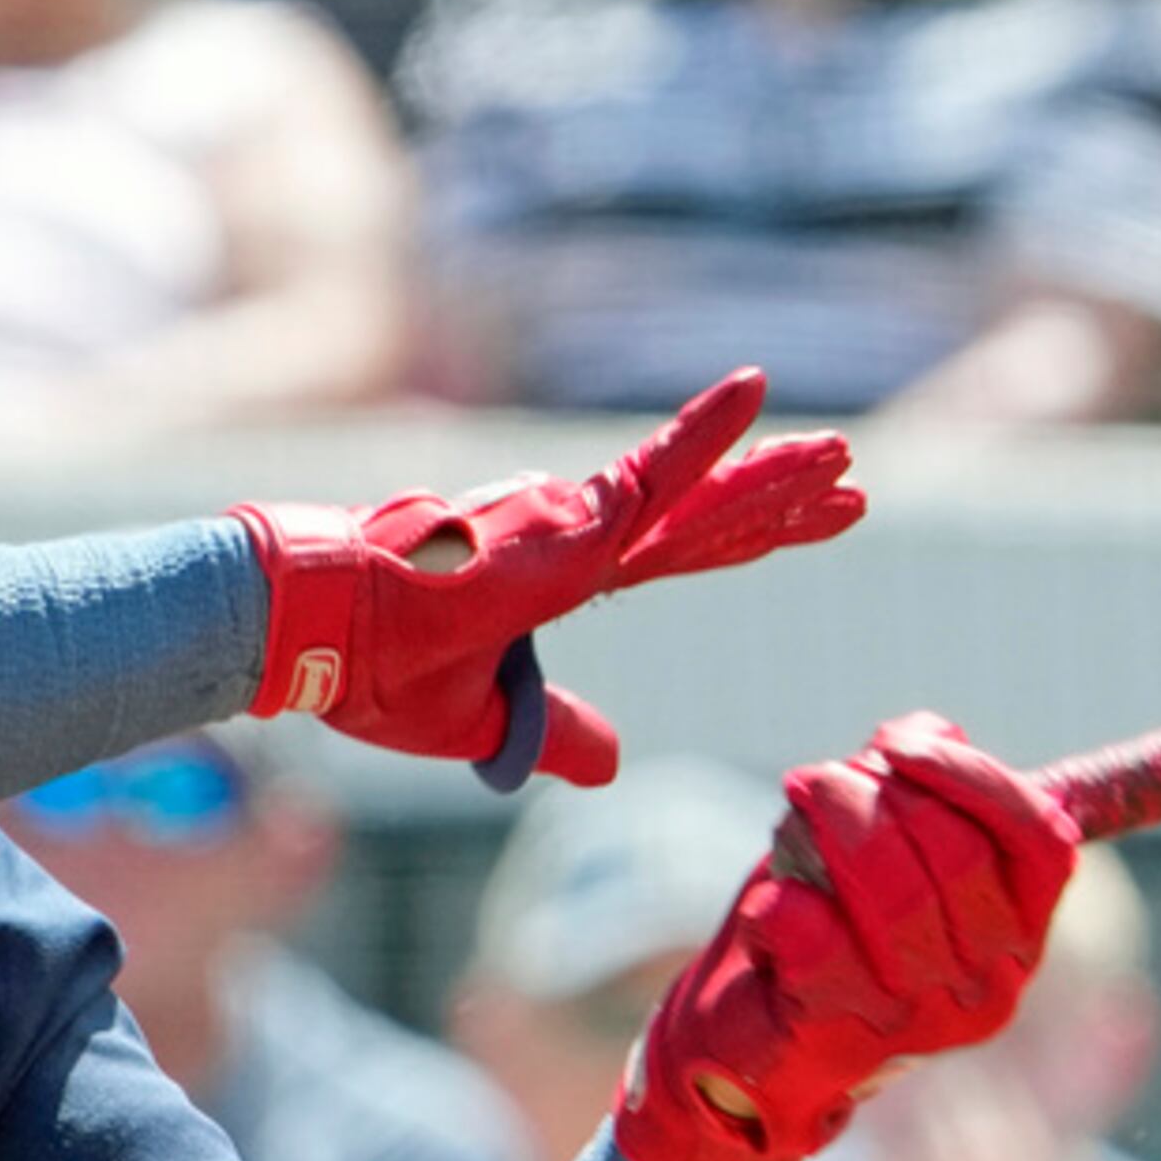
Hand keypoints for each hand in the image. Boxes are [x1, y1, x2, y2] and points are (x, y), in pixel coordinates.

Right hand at [231, 368, 858, 788]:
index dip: (747, 536)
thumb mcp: (483, 722)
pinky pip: (647, 481)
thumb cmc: (371, 669)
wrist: (310, 633)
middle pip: (700, 522)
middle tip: (850, 483)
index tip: (818, 522)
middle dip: (777, 503)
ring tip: (840, 459)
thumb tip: (613, 764)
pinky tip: (752, 396)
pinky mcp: (559, 531)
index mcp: (559, 580)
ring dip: (769, 478)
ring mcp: (569, 530)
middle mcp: (573, 540)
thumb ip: (555, 731)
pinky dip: (704, 440)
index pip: (675, 551)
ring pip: (692, 502)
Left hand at [613, 716, 1080, 1160]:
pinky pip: (817, 939)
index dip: (973, 777)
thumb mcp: (885, 858)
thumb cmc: (824, 938)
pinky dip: (784, 901)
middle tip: (815, 780)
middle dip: (875, 793)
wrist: (749, 1052)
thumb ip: (921, 794)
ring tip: (794, 812)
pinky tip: (773, 905)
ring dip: (829, 828)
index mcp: (1019, 932)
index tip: (895, 742)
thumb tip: (933, 732)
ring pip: (891, 893)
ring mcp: (922, 1019)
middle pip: (954, 853)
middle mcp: (991, 985)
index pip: (1041, 840)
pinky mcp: (848, 1037)